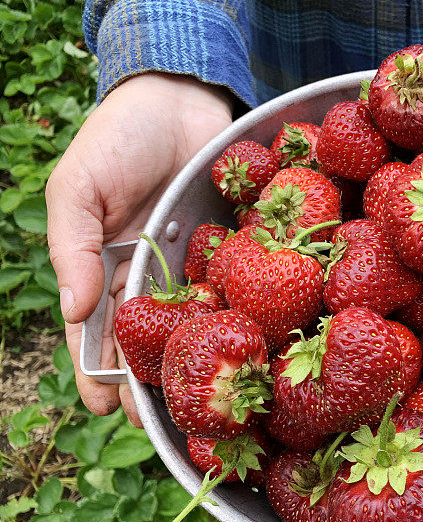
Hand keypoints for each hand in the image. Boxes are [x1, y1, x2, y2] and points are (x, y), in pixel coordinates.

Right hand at [46, 73, 232, 425]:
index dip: (100, 370)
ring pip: (197, 324)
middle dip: (155, 381)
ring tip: (209, 402)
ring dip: (200, 362)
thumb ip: (72, 246)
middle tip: (164, 423)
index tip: (109, 408)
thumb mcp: (77, 187)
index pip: (100, 331)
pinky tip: (251, 344)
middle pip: (153, 341)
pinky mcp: (235, 248)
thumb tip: (76, 311)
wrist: (179, 97)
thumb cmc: (117, 138)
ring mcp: (197, 266)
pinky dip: (242, 314)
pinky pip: (239, 286)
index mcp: (109, 268)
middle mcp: (155, 276)